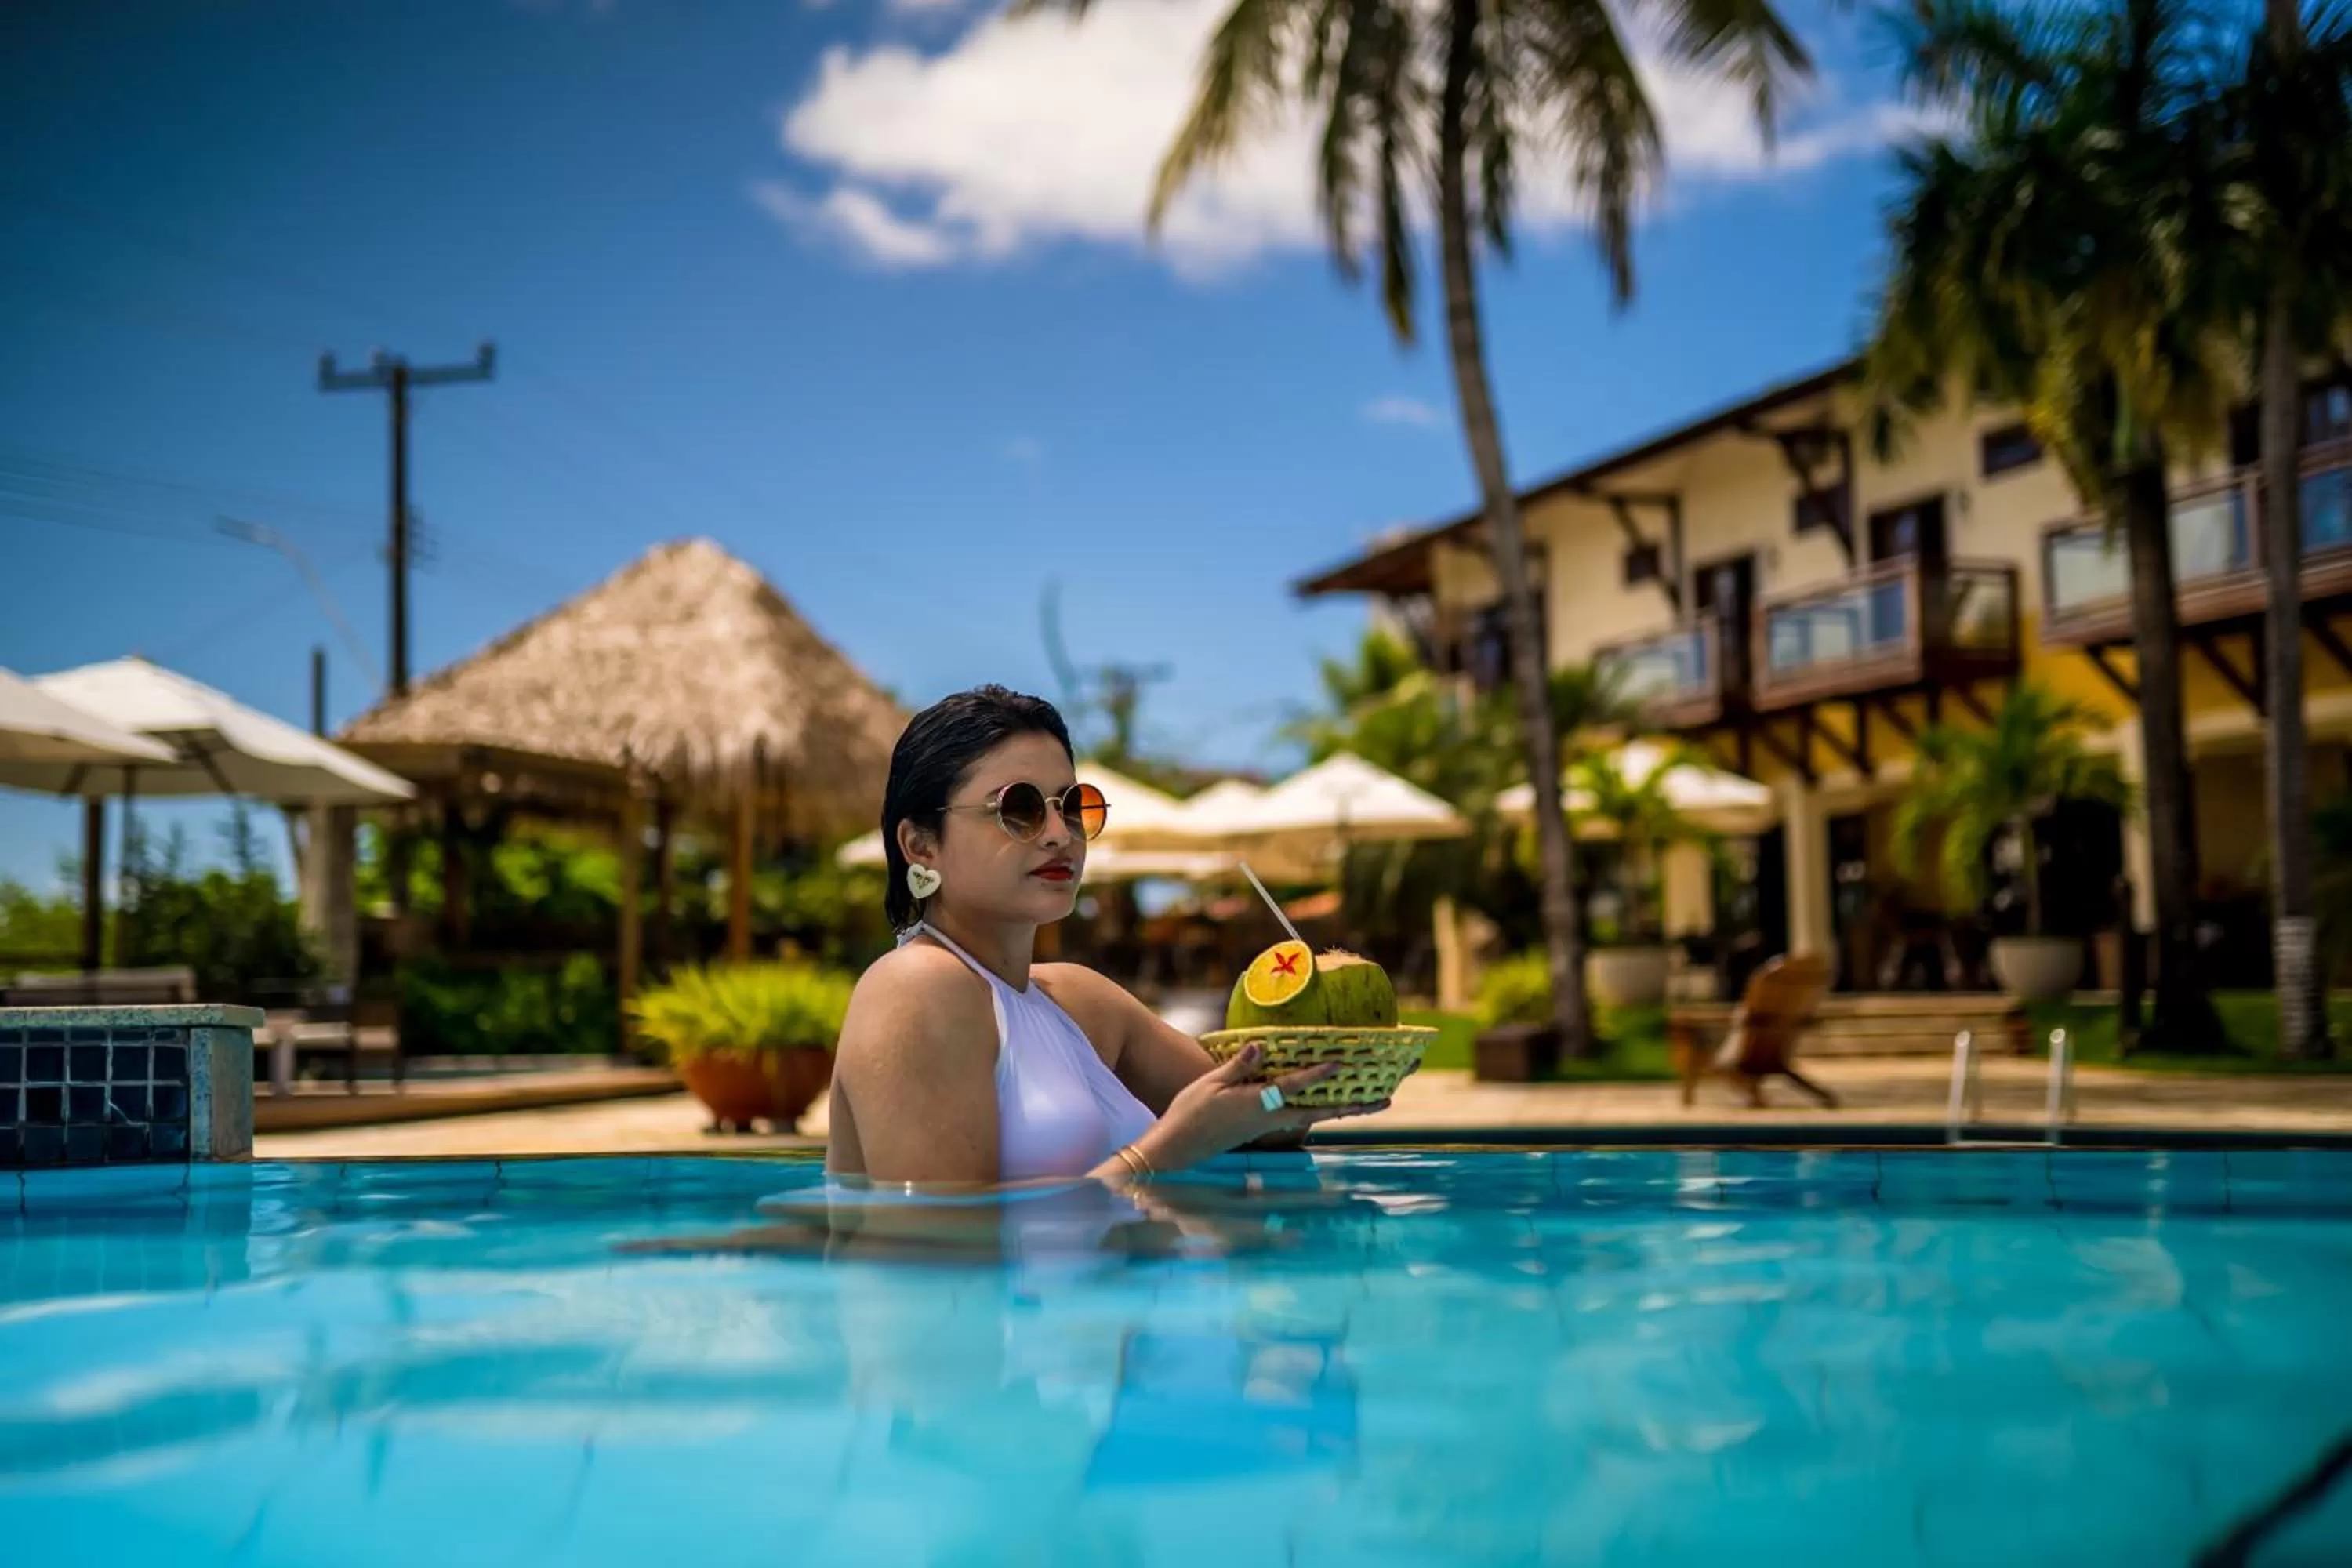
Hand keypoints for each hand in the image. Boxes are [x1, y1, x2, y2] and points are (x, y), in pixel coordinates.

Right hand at [1133, 1042, 1389, 1170]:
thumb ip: (1240, 1066)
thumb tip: (1262, 1046)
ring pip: (1313, 1117)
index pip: (1294, 1086)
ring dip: (1341, 1110)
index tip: (1343, 1063)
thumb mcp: (1211, 1084)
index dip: (1318, 1073)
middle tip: (1386, 1100)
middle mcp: (1270, 1119)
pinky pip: (1298, 1119)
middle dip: (1354, 1106)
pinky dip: (1318, 1111)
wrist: (1178, 1149)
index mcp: (1257, 1105)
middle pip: (1320, 1112)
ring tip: (1367, 1103)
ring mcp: (1268, 1128)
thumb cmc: (1190, 1113)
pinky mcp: (1262, 1131)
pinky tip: (1325, 1105)